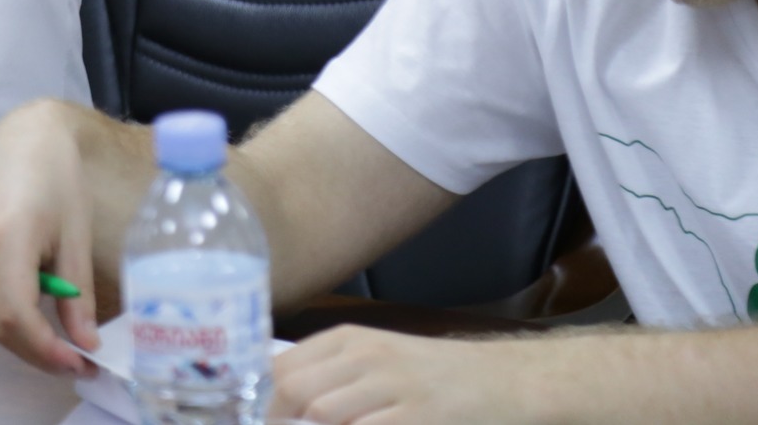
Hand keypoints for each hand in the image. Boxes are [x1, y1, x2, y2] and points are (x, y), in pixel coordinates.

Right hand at [0, 99, 105, 375]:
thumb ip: (77, 293)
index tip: (79, 363)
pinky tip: (22, 289)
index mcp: (3, 235)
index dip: (47, 351)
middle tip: (74, 357)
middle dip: (37, 349)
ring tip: (52, 319)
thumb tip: (84, 345)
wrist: (20, 137)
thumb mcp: (76, 236)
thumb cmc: (56, 178)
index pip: (15, 316)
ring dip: (19, 329)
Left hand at [269, 325, 540, 423]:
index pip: (282, 367)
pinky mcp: (419, 417)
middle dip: (280, 420)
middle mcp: (367, 358)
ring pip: (324, 414)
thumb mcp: (377, 356)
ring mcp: (394, 388)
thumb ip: (329, 373)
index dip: (261, 400)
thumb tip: (276, 396)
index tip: (256, 420)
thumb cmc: (430, 374)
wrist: (502, 380)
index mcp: (350, 340)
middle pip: (296, 391)